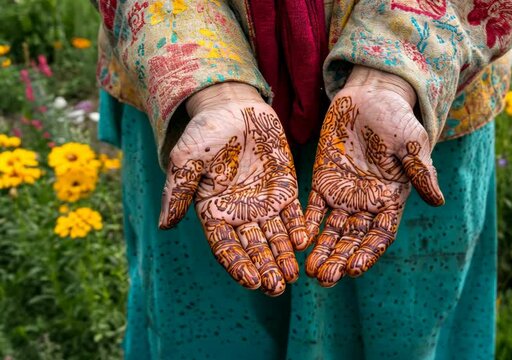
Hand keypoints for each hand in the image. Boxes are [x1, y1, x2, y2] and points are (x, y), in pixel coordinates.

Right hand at [158, 83, 307, 295]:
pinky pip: (293, 214)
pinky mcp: (284, 190)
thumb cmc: (206, 132)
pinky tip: (303, 242)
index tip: (251, 281)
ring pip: (274, 237)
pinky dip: (297, 229)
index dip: (238, 265)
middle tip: (277, 287)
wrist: (233, 107)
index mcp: (214, 212)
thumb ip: (177, 191)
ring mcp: (263, 204)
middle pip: (253, 248)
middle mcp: (240, 214)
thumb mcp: (187, 159)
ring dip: (283, 257)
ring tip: (293, 275)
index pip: (226, 247)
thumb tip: (165, 226)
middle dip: (265, 268)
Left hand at [304, 66, 444, 286]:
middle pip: (353, 239)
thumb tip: (438, 201)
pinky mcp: (323, 182)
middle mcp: (367, 203)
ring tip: (310, 271)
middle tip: (325, 278)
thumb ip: (421, 172)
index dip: (368, 253)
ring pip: (333, 230)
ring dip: (323, 250)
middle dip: (340, 259)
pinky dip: (306, 225)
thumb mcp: (412, 144)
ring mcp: (344, 194)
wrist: (370, 97)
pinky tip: (298, 241)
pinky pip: (312, 209)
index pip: (380, 234)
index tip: (354, 269)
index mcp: (391, 199)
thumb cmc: (397, 119)